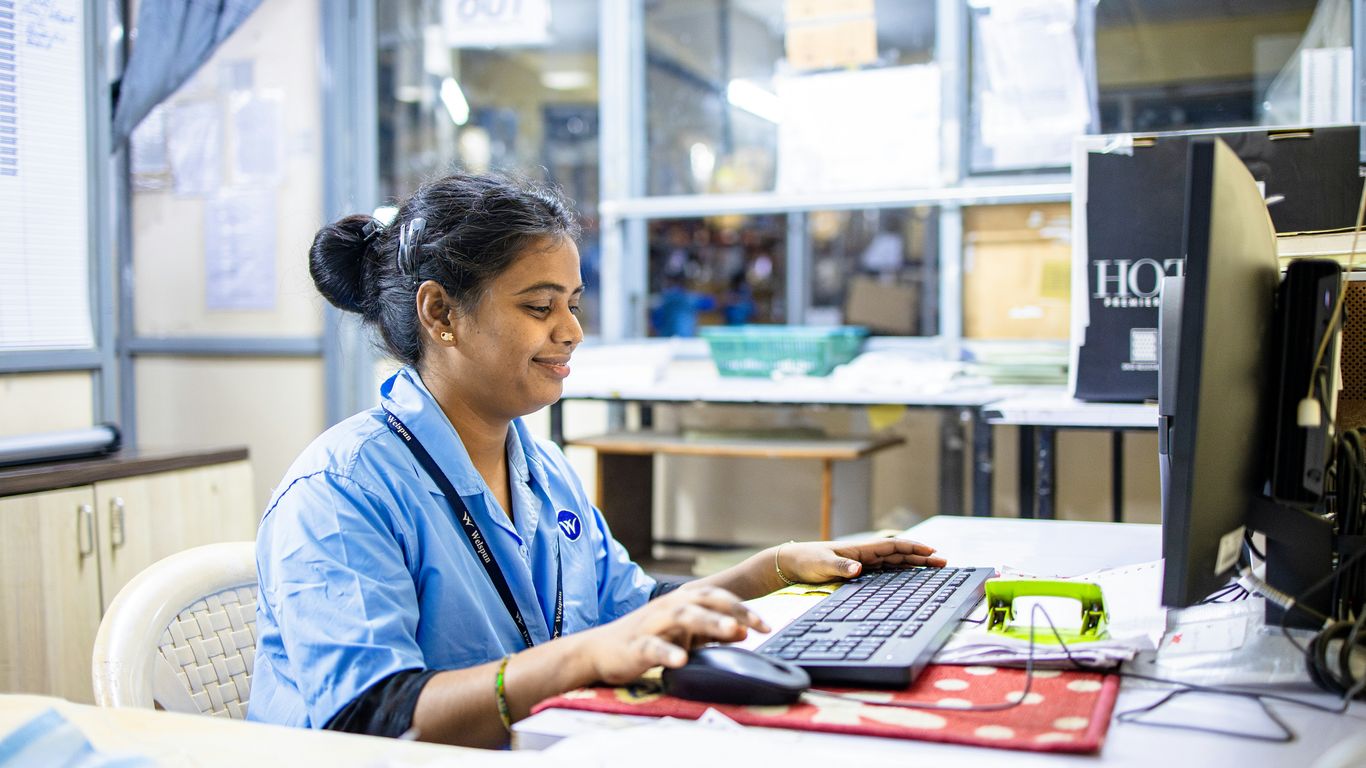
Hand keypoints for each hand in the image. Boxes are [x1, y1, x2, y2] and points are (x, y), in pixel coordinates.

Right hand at [583, 586, 769, 684]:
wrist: (600, 650)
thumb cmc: (647, 639)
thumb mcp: (685, 635)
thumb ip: (713, 632)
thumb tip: (744, 631)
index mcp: (682, 602)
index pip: (718, 597)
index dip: (743, 608)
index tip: (767, 625)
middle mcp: (668, 607)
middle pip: (705, 600)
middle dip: (734, 610)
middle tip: (759, 625)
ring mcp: (651, 624)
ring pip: (682, 616)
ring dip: (709, 621)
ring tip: (731, 630)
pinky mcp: (635, 645)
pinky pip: (652, 647)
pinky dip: (668, 652)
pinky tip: (681, 661)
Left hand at [776, 538, 946, 584]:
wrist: (792, 563)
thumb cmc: (806, 561)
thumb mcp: (822, 565)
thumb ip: (840, 568)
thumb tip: (859, 569)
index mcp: (860, 549)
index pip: (892, 546)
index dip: (913, 548)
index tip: (932, 552)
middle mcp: (865, 554)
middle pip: (899, 553)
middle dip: (921, 556)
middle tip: (943, 562)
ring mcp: (862, 562)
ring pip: (895, 561)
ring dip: (914, 563)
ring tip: (934, 567)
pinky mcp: (858, 571)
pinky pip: (885, 570)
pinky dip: (900, 570)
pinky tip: (910, 576)